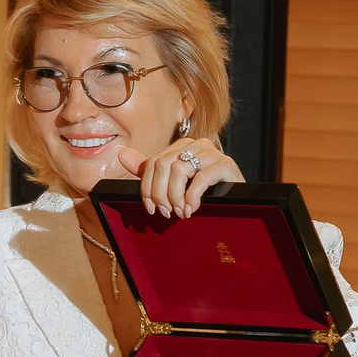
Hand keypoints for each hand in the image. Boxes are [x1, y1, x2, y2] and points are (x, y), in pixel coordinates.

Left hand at [119, 135, 241, 217]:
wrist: (236, 201)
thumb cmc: (203, 192)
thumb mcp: (171, 182)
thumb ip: (148, 169)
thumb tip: (121, 153)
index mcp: (181, 146)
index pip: (153, 163)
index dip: (147, 188)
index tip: (151, 209)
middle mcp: (196, 144)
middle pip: (163, 165)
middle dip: (161, 194)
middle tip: (166, 213)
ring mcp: (212, 152)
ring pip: (179, 170)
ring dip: (176, 197)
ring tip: (180, 212)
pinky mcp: (226, 164)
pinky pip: (201, 178)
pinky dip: (192, 197)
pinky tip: (192, 209)